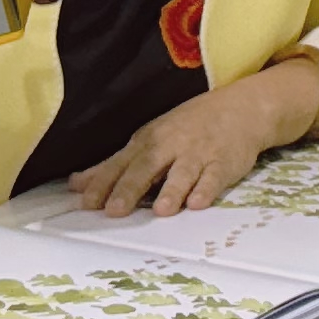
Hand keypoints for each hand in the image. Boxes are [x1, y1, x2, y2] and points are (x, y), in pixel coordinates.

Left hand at [71, 63, 316, 217]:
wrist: (241, 108)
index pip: (121, 163)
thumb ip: (114, 165)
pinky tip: (198, 202)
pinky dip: (207, 189)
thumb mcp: (150, 139)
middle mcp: (171, 145)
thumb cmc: (189, 126)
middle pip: (147, 167)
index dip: (104, 182)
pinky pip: (215, 177)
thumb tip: (76, 184)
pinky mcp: (224, 162)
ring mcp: (199, 153)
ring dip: (172, 191)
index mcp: (150, 140)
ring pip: (183, 173)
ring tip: (162, 211)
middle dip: (130, 188)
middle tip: (115, 211)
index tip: (87, 202)